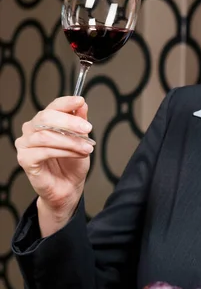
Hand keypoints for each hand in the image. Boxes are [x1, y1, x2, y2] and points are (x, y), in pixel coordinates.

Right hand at [15, 96, 93, 232]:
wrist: (68, 187)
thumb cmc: (72, 164)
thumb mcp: (81, 140)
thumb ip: (79, 122)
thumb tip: (81, 105)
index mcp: (43, 121)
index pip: (52, 106)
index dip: (66, 102)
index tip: (80, 101)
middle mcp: (31, 130)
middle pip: (46, 117)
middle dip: (69, 122)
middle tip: (87, 128)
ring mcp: (25, 144)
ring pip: (46, 135)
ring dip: (70, 141)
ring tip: (86, 148)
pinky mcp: (25, 159)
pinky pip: (43, 151)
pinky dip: (63, 152)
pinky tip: (76, 154)